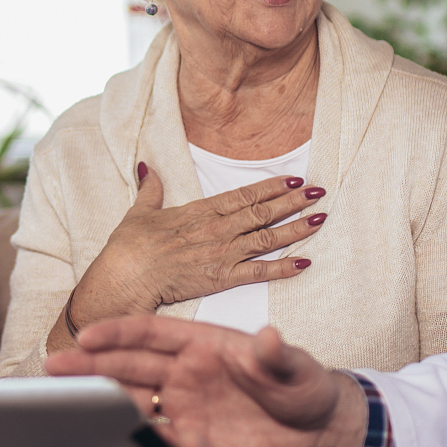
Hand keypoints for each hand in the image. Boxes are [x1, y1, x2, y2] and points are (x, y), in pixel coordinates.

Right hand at [49, 316, 365, 446]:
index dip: (118, 333)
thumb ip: (278, 355)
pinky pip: (148, 439)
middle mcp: (183, 373)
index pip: (151, 332)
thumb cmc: (306, 387)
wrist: (318, 431)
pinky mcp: (187, 441)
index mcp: (202, 344)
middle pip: (127, 365)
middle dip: (89, 366)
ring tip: (61, 406)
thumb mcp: (296, 368)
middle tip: (53, 369)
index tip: (87, 336)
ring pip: (129, 401)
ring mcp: (181, 407)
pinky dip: (125, 441)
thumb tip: (269, 338)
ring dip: (97, 403)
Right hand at [65, 165, 327, 332]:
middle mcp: (217, 229)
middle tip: (319, 192)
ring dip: (296, 228)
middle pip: (263, 212)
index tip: (294, 178)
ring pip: (267, 238)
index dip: (271, 186)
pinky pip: (259, 272)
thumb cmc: (129, 247)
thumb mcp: (139, 211)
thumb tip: (146, 167)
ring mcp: (222, 253)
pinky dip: (283, 268)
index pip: (244, 195)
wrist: (126, 276)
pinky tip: (304, 263)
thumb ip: (150, 189)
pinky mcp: (221, 279)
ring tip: (320, 219)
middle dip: (293, 201)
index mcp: (200, 210)